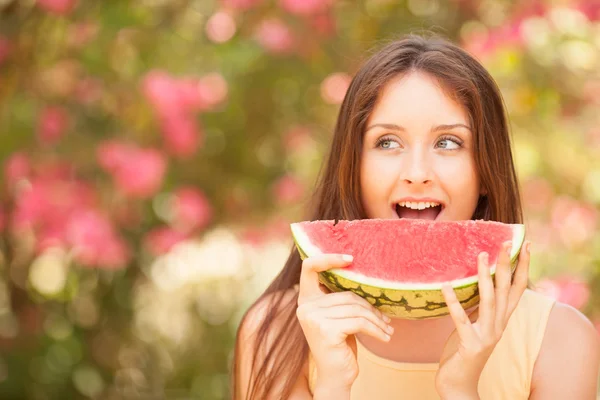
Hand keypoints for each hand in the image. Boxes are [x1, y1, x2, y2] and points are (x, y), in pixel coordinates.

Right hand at [296, 254, 393, 392]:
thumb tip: (365, 276)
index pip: (309, 267)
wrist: (336, 376)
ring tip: (387, 328)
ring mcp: (313, 318)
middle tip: (385, 318)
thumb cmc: (340, 344)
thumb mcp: (338, 317)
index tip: (351, 259)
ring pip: (355, 308)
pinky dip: (376, 329)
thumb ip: (340, 298)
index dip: (328, 258)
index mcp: (306, 299)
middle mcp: (305, 307)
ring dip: (376, 320)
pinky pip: (359, 322)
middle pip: (346, 294)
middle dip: (370, 306)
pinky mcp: (326, 330)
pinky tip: (385, 337)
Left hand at [435, 240, 530, 398]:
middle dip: (507, 265)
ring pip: (489, 301)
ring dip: (485, 277)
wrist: (459, 383)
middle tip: (505, 242)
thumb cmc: (467, 349)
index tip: (527, 245)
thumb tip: (480, 280)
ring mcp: (487, 335)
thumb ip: (481, 306)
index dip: (523, 267)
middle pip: (507, 290)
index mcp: (503, 319)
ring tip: (481, 255)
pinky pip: (462, 319)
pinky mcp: (470, 344)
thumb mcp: (478, 324)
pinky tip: (445, 286)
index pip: (518, 289)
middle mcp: (499, 326)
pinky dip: (454, 301)